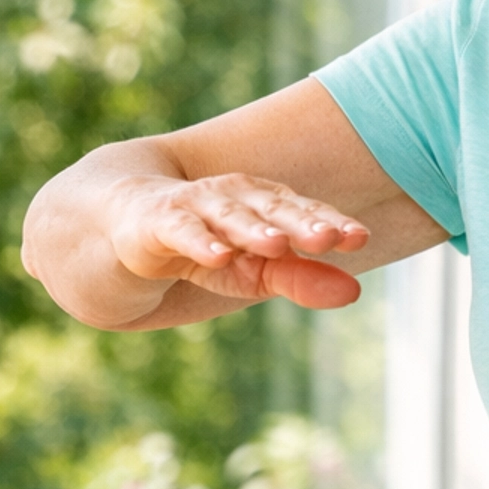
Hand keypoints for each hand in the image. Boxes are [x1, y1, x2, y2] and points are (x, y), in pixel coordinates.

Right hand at [108, 172, 369, 309]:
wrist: (127, 229)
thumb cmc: (206, 250)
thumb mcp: (255, 271)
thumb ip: (301, 278)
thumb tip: (356, 291)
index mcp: (267, 204)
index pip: (305, 212)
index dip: (332, 223)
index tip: (360, 238)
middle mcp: (236, 196)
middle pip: (274, 208)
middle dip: (302, 222)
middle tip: (330, 238)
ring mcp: (196, 204)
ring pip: (230, 215)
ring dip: (254, 229)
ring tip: (279, 245)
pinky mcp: (157, 220)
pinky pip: (181, 229)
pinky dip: (199, 241)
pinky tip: (218, 256)